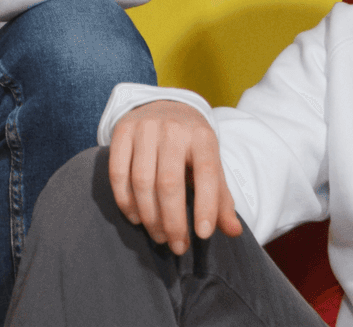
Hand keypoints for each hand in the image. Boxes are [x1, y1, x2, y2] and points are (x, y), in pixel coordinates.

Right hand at [108, 100, 240, 254]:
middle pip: (169, 182)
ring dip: (149, 216)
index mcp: (202, 136)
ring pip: (141, 181)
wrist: (165, 106)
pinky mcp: (122, 131)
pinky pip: (118, 173)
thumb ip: (221, 198)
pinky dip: (125, 201)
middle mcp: (173, 128)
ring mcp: (144, 127)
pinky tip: (135, 218)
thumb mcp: (211, 164)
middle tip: (177, 246)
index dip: (206, 205)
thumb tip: (234, 231)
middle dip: (172, 221)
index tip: (203, 235)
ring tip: (158, 236)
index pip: (206, 172)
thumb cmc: (191, 146)